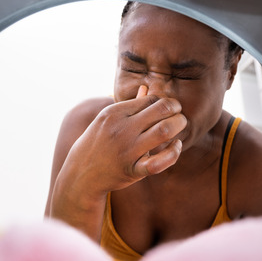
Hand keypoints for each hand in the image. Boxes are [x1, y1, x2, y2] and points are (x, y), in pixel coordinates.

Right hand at [61, 85, 186, 196]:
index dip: (166, 102)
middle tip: (179, 116)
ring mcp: (127, 150)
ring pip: (164, 131)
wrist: (81, 172)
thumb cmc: (99, 142)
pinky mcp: (132, 171)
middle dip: (177, 110)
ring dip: (179, 125)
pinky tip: (176, 147)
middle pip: (161, 109)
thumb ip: (130, 105)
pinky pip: (158, 163)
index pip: (151, 99)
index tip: (169, 108)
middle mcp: (122, 129)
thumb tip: (146, 88)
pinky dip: (173, 153)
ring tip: (180, 127)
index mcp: (115, 113)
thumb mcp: (108, 120)